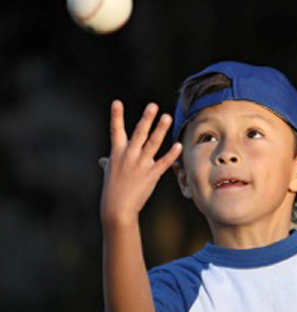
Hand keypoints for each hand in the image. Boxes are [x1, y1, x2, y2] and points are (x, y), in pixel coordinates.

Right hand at [99, 100, 182, 223]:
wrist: (117, 208)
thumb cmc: (112, 190)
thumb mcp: (109, 173)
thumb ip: (107, 163)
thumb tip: (102, 161)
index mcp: (117, 153)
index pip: (116, 131)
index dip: (116, 116)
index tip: (116, 102)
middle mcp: (129, 156)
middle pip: (138, 133)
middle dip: (146, 119)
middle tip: (153, 105)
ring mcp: (140, 165)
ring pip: (152, 144)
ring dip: (160, 130)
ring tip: (167, 117)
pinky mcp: (151, 175)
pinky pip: (163, 163)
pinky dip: (171, 154)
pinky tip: (178, 145)